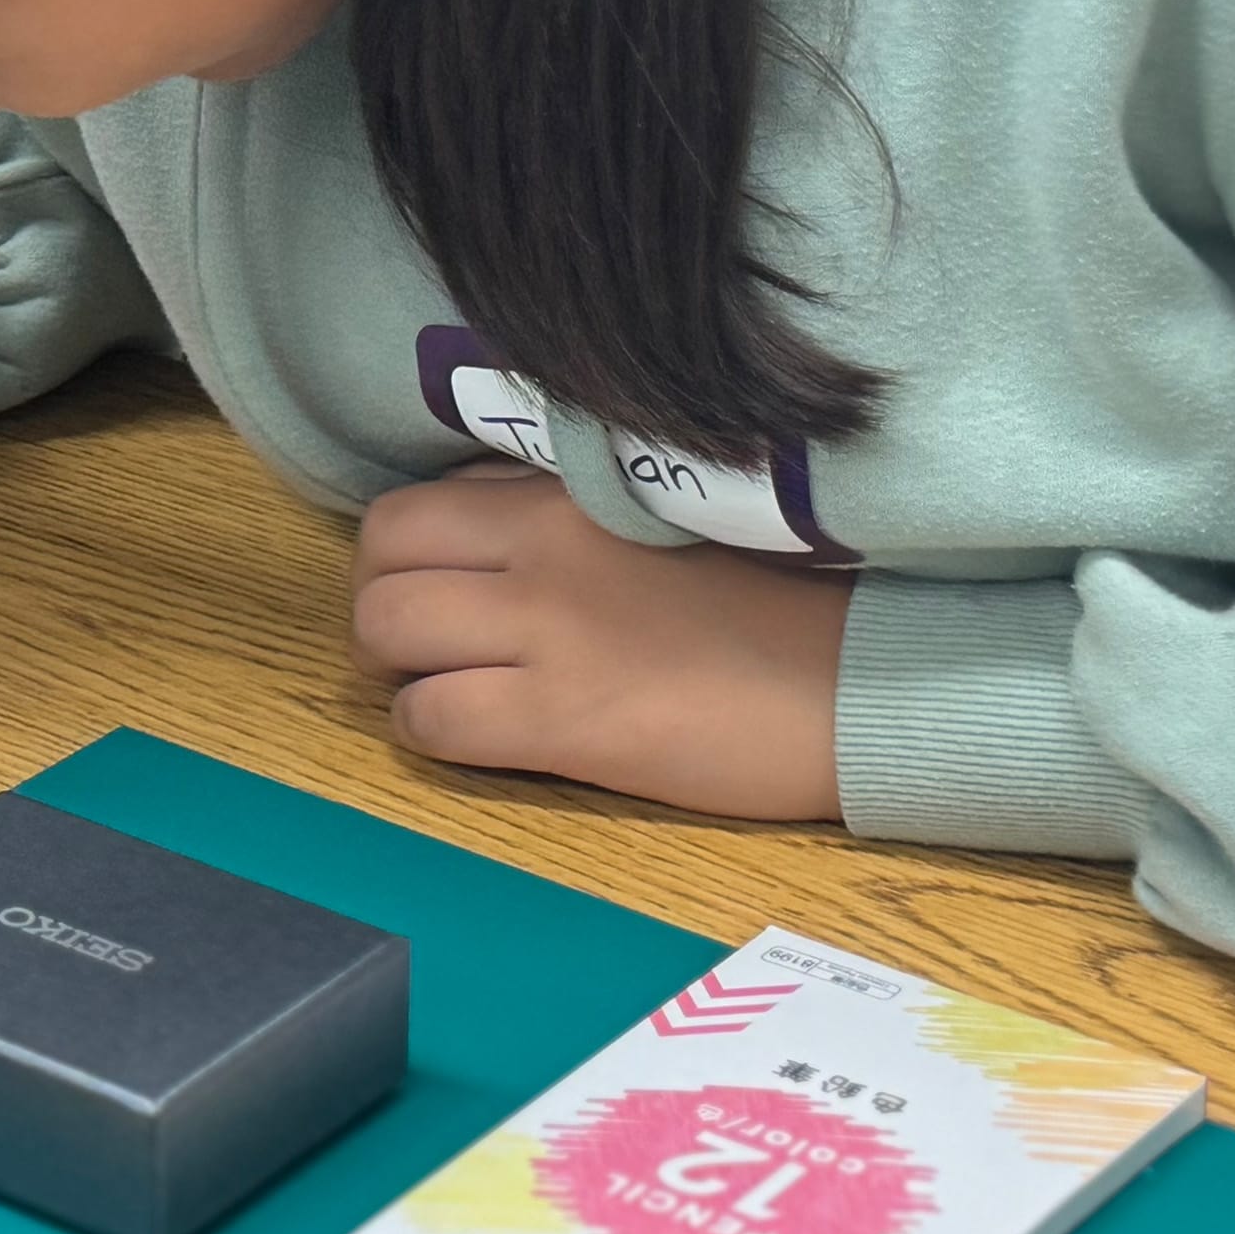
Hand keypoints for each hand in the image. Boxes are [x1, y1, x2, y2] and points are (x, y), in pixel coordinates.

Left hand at [353, 465, 849, 820]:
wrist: (855, 679)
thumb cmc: (770, 602)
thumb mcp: (650, 519)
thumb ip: (556, 511)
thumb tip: (473, 520)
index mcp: (561, 496)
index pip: (410, 508)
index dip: (401, 559)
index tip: (435, 591)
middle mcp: (538, 551)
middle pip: (379, 563)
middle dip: (381, 609)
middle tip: (424, 647)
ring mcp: (546, 632)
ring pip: (386, 635)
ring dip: (397, 672)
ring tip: (448, 689)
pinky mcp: (564, 718)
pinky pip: (432, 722)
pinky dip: (433, 734)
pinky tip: (483, 736)